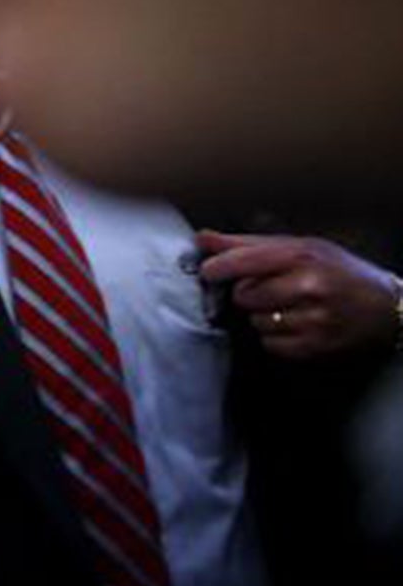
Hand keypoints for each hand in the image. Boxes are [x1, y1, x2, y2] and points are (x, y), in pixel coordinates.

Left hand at [196, 229, 400, 359]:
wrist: (386, 306)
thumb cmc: (338, 270)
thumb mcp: (299, 246)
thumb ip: (247, 243)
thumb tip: (201, 238)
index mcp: (301, 256)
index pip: (243, 262)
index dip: (217, 268)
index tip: (207, 271)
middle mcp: (309, 287)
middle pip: (243, 295)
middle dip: (247, 293)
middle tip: (269, 289)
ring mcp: (314, 319)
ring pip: (255, 321)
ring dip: (262, 315)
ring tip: (288, 306)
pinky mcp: (317, 347)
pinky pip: (270, 344)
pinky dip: (275, 336)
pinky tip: (295, 324)